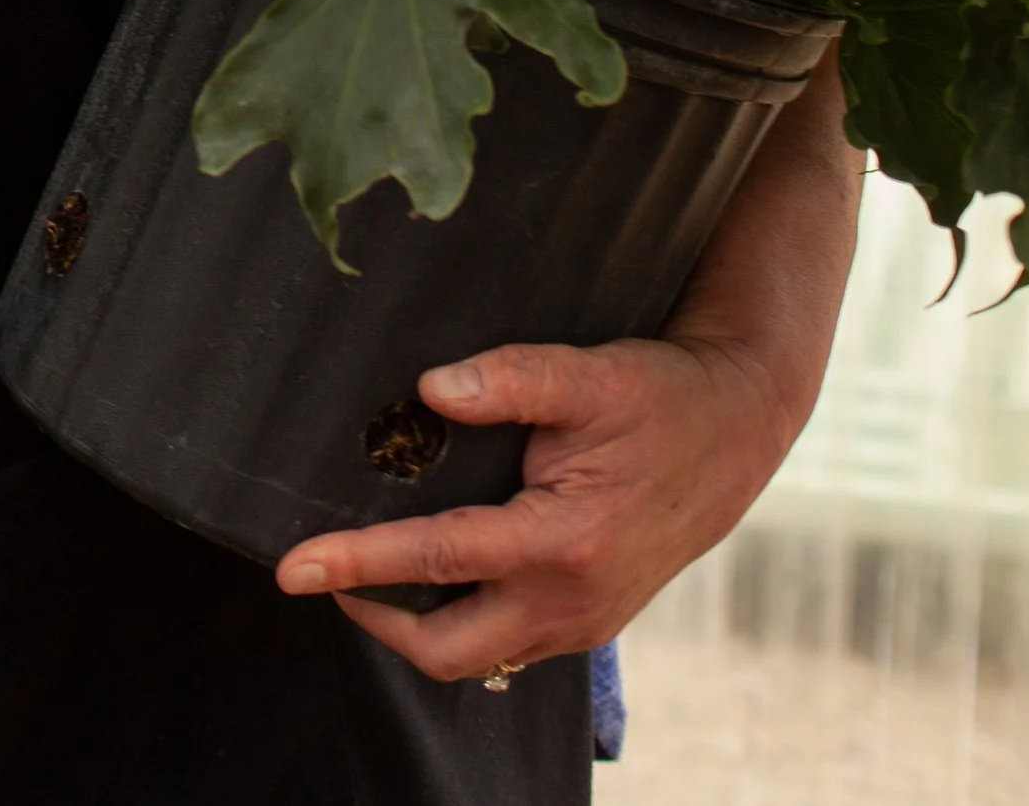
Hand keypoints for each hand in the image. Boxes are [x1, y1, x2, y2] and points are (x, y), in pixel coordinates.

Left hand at [273, 330, 796, 681]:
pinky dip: (462, 621)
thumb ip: (507, 378)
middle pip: (447, 648)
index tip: (292, 568)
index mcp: (564, 541)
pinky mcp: (592, 620)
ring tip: (365, 574)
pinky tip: (435, 579)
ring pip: (477, 656)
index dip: (357, 564)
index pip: (438, 560)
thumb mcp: (586, 373)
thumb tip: (428, 389)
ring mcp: (585, 621)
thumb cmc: (659, 396)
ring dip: (416, 626)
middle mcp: (572, 599)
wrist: (736, 431)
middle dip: (374, 618)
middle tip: (321, 573)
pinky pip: (509, 645)